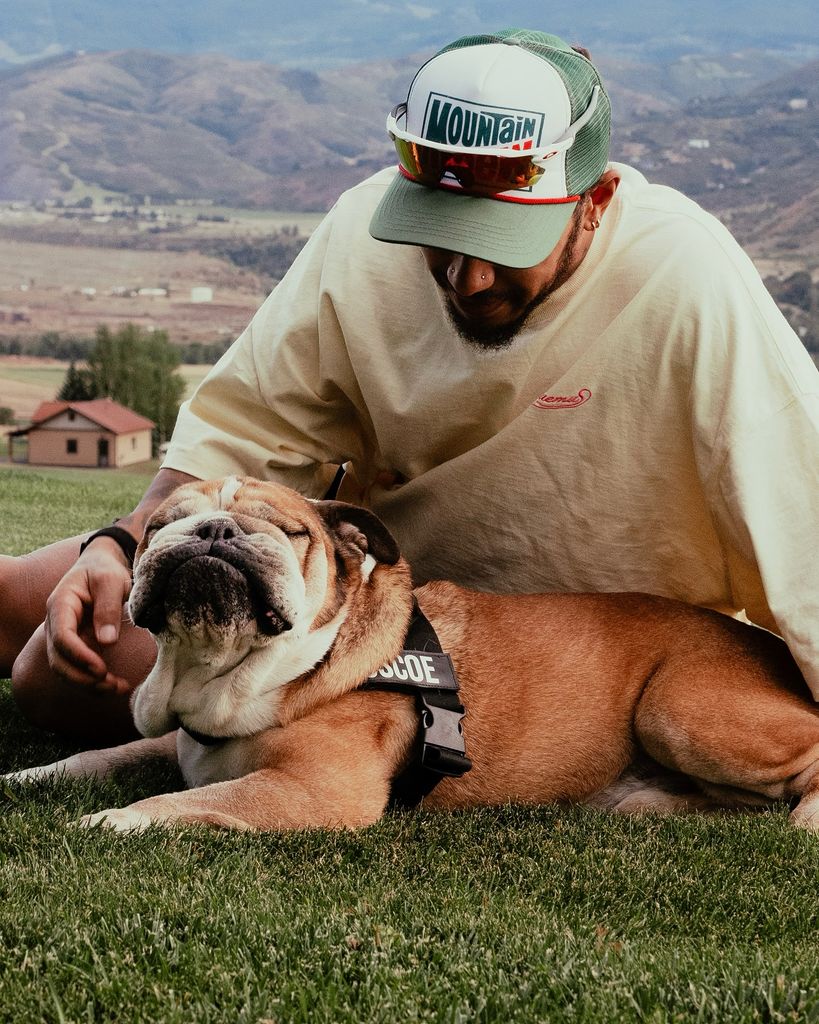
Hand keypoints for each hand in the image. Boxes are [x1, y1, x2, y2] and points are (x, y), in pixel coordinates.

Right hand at [44, 537, 134, 692]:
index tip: (101, 669)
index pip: (61, 636)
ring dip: (87, 684)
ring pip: (65, 668)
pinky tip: (115, 685)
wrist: (100, 566)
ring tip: (117, 688)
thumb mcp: (111, 581)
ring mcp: (63, 635)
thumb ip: (109, 607)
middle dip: (82, 677)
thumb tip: (107, 642)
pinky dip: (93, 680)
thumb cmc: (106, 570)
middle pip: (58, 659)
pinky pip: (77, 667)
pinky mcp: (75, 644)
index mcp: (61, 603)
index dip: (79, 656)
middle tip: (111, 685)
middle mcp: (56, 623)